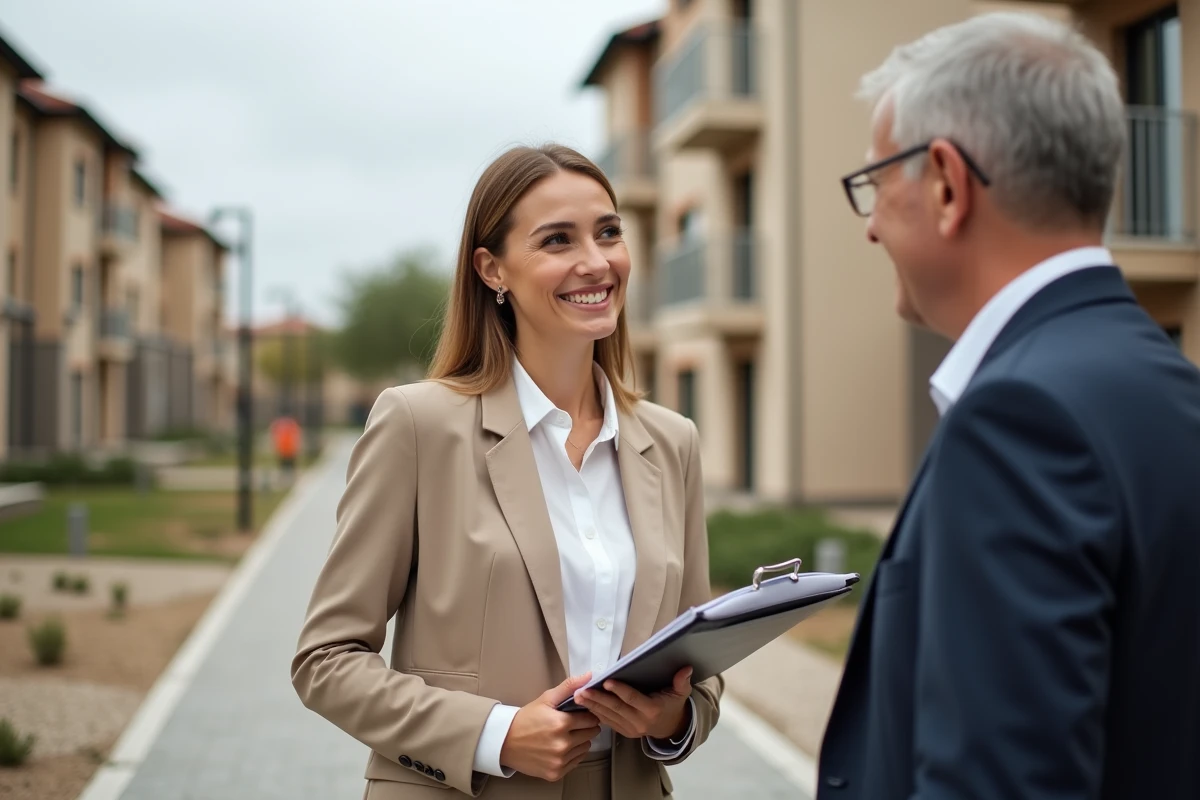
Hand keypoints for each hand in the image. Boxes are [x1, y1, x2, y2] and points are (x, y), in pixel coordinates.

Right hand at [499, 673, 601, 781]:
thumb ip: (569, 686)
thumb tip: (589, 676)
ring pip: (585, 748)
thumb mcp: (546, 699)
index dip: (587, 715)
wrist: (505, 742)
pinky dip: (573, 754)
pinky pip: (577, 761)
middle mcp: (562, 744)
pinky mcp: (556, 773)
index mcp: (561, 723)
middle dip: (585, 727)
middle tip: (572, 725)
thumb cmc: (526, 719)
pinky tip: (561, 748)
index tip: (580, 714)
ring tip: (566, 736)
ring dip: (580, 741)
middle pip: (591, 734)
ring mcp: (559, 761)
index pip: (591, 719)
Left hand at [574, 666, 693, 740]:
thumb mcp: (681, 693)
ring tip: (577, 697)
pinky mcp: (624, 732)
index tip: (606, 681)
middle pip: (616, 708)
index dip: (620, 690)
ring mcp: (630, 729)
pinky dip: (595, 714)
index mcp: (652, 710)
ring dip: (592, 706)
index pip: (633, 699)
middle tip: (581, 690)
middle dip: (597, 698)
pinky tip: (584, 706)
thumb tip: (686, 668)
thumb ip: (681, 681)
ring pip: (608, 716)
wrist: (670, 727)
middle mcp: (640, 722)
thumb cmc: (672, 704)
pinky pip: (607, 722)